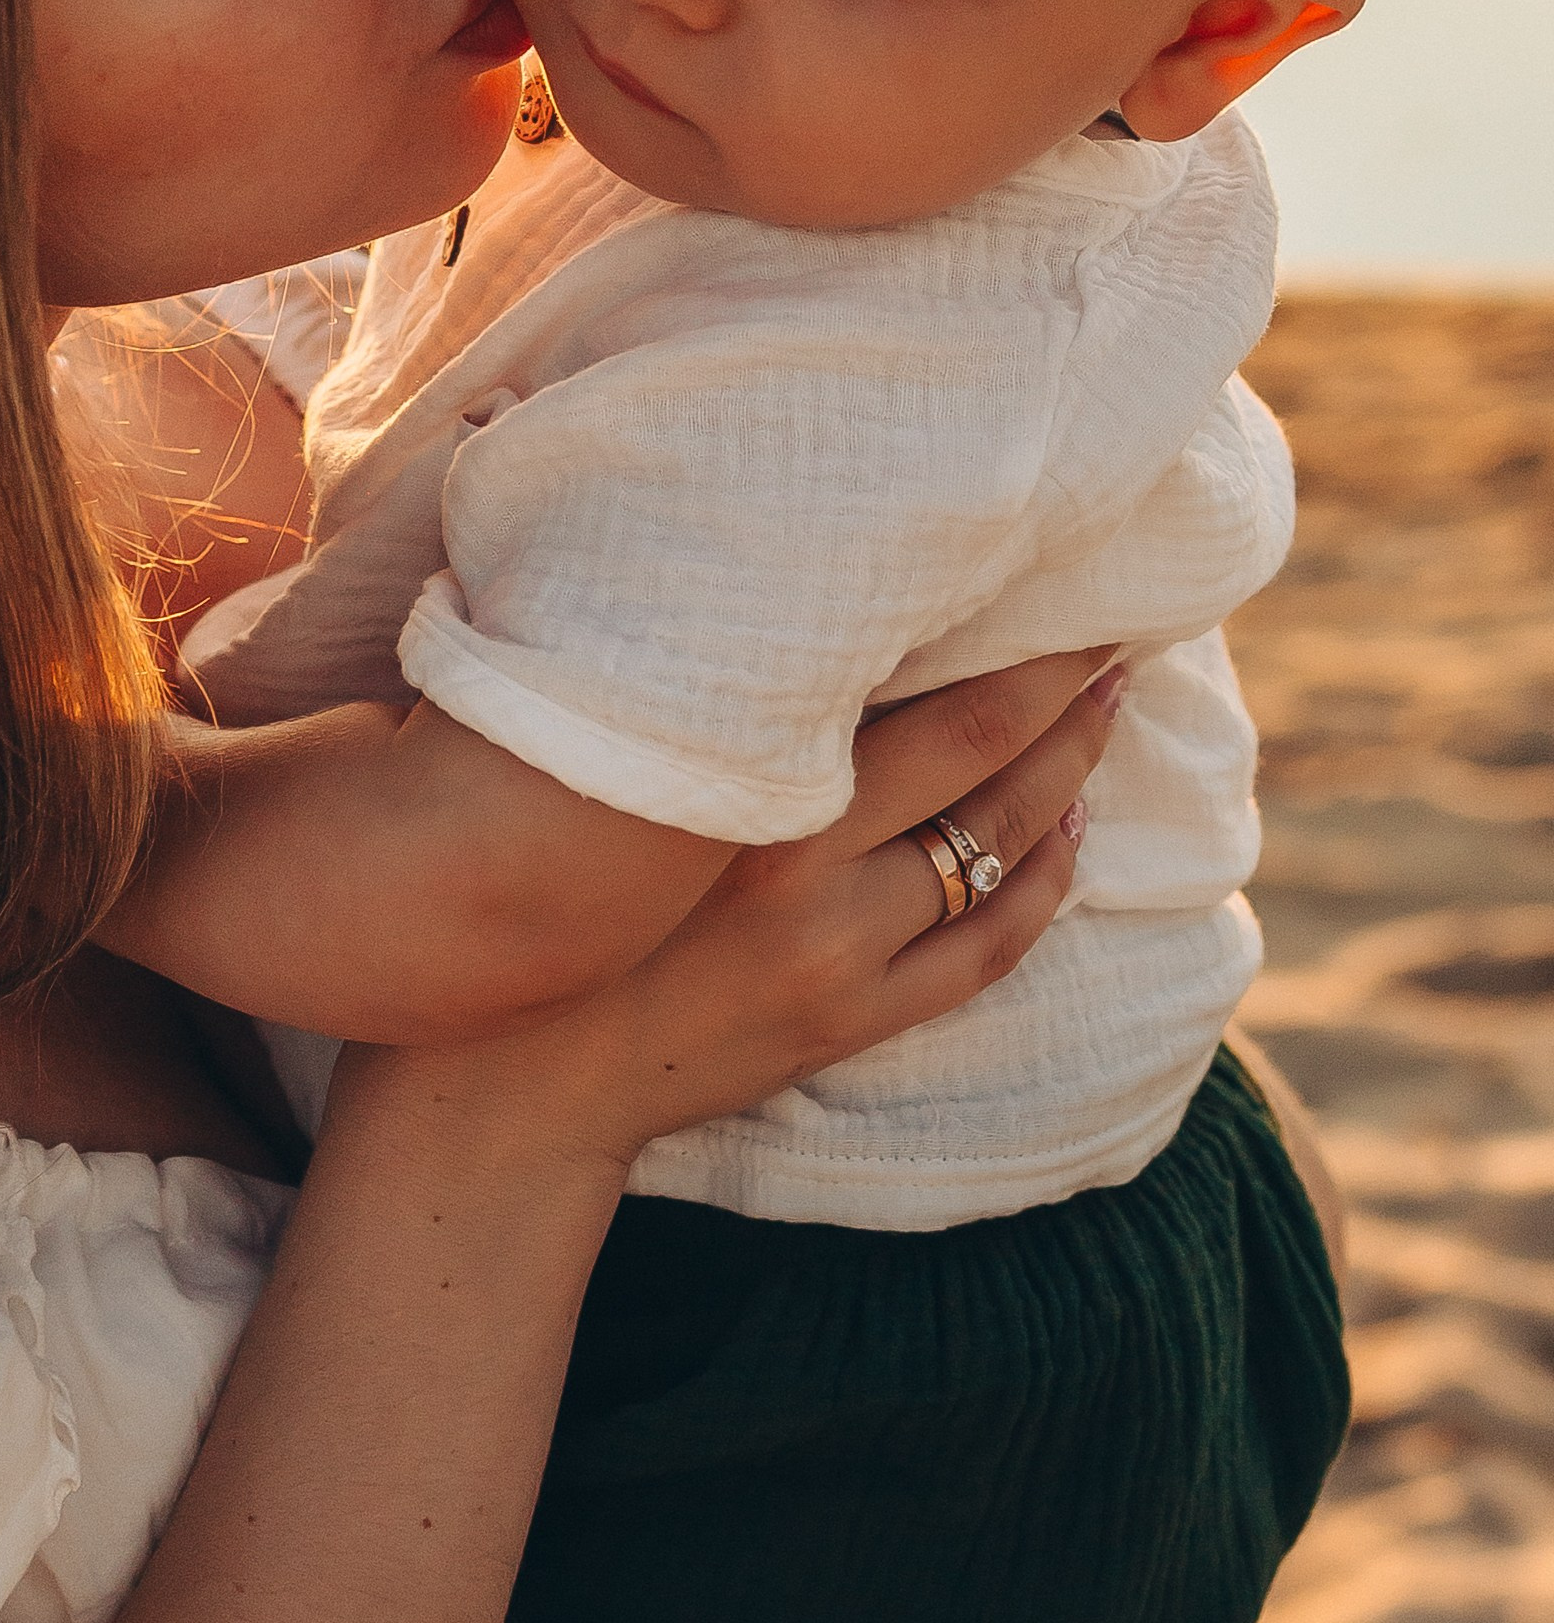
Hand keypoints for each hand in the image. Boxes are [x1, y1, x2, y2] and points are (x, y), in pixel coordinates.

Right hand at [369, 647, 1125, 1175]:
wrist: (503, 1090)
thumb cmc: (507, 888)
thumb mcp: (557, 763)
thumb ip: (626, 663)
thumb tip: (643, 532)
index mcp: (740, 794)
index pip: (928, 695)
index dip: (1012, 638)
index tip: (1058, 572)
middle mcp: (807, 874)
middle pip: (986, 758)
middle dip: (1066, 686)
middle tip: (1119, 624)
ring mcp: (841, 959)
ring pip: (1001, 849)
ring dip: (1069, 772)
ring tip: (1108, 704)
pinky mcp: (850, 1023)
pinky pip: (988, 949)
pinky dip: (1045, 883)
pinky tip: (1071, 830)